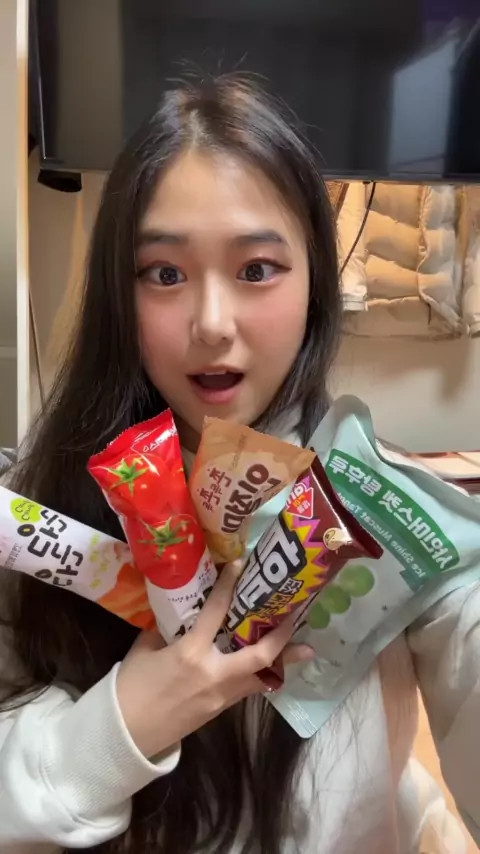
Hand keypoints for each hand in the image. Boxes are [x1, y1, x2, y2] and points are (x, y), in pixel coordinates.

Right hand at [116, 562, 313, 758]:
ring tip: (306, 649)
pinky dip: (260, 676)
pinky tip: (270, 669)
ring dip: (283, 662)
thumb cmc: (129, 688)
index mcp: (191, 653)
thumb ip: (165, 629)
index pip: (216, 611)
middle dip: (282, 637)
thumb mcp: (144, 650)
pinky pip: (246, 689)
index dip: (229, 585)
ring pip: (261, 678)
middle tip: (297, 618)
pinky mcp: (219, 711)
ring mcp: (220, 696)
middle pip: (260, 655)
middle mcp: (214, 674)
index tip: (242, 564)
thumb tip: (179, 610)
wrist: (124, 735)